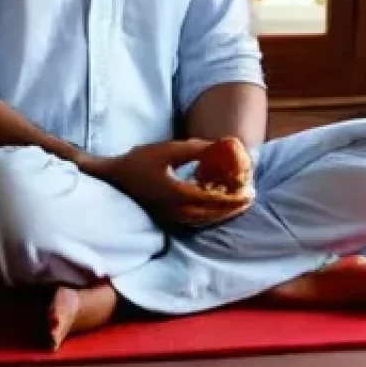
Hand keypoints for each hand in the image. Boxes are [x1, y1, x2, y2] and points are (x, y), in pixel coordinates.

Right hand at [91, 139, 253, 230]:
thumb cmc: (140, 161)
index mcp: (177, 194)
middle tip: (250, 198)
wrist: (115, 177)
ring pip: (203, 220)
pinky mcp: (167, 218)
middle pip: (211, 214)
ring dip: (223, 213)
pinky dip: (210, 214)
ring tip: (239, 204)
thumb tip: (219, 145)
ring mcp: (170, 217)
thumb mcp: (168, 149)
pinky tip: (217, 206)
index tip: (249, 190)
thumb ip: (195, 148)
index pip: (212, 200)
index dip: (233, 197)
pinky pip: (194, 220)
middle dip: (232, 207)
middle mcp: (175, 211)